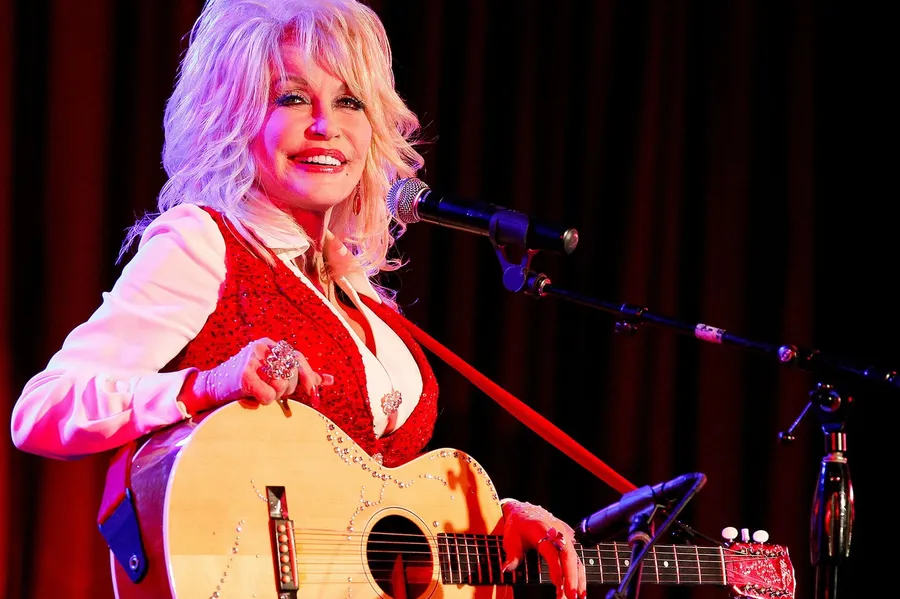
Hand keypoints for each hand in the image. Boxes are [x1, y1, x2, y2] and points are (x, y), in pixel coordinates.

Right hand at [182, 337, 332, 413]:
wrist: (212, 387)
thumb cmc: (248, 382)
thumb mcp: (274, 373)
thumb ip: (301, 375)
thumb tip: (330, 380)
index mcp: (270, 345)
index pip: (298, 358)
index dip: (308, 376)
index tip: (313, 392)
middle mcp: (262, 347)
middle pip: (291, 373)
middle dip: (287, 388)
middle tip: (273, 392)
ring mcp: (251, 359)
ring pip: (281, 385)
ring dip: (274, 395)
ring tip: (260, 393)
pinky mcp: (243, 375)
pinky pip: (268, 395)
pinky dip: (263, 401)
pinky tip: (253, 398)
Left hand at [501, 500, 585, 598]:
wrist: (523, 510)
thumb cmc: (516, 526)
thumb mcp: (510, 538)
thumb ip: (512, 555)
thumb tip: (506, 569)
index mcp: (541, 529)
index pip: (551, 551)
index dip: (555, 568)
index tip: (558, 585)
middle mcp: (557, 532)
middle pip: (568, 556)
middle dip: (571, 577)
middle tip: (570, 596)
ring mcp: (565, 536)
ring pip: (575, 559)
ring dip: (578, 580)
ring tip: (579, 598)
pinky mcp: (569, 543)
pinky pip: (576, 560)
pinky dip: (579, 576)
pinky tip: (580, 591)